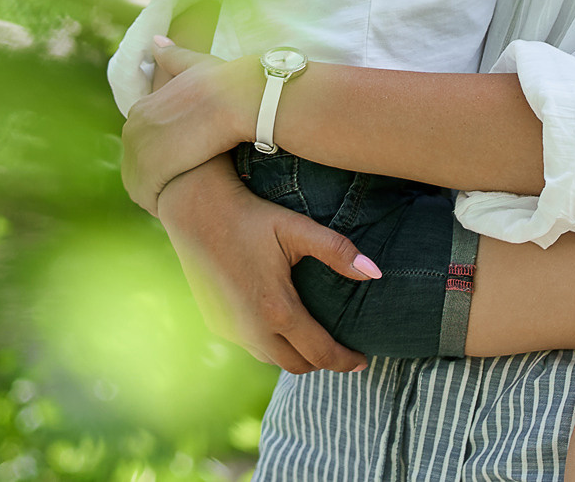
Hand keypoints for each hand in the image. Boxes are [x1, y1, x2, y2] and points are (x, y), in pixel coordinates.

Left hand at [121, 40, 259, 212]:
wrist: (237, 99)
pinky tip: (175, 208)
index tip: (175, 164)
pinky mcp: (152, 168)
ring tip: (175, 202)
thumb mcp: (194, 64)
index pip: (139, 142)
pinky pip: (147, 195)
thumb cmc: (225, 82)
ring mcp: (140, 148)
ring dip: (154, 193)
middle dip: (151, 178)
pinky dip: (158, 203)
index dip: (157, 156)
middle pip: (135, 164)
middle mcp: (134, 127)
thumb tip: (155, 41)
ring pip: (138, 183)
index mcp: (141, 108)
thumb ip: (172, 57)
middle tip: (174, 189)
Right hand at [157, 160, 375, 373]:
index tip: (364, 361)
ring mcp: (230, 329)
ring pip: (272, 359)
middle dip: (322, 363)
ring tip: (314, 341)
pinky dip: (271, 344)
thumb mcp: (297, 229)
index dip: (346, 361)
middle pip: (297, 365)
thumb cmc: (251, 216)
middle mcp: (252, 329)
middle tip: (342, 353)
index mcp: (277, 310)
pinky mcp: (216, 323)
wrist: (197, 210)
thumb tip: (376, 273)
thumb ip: (337, 251)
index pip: (320, 353)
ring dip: (295, 356)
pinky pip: (250, 346)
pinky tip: (280, 326)